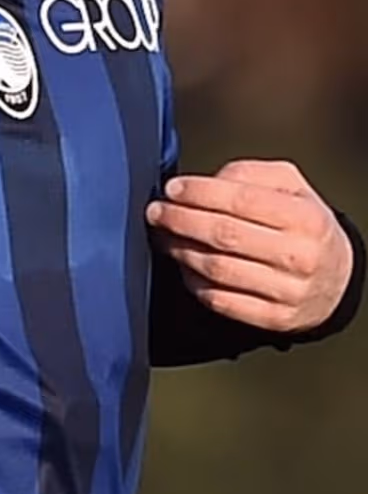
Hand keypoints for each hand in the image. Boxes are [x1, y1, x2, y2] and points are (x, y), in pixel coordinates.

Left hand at [146, 159, 352, 333]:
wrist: (336, 278)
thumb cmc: (302, 224)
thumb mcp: (290, 187)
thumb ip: (250, 174)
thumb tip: (208, 182)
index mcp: (305, 217)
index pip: (241, 199)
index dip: (200, 192)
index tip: (172, 189)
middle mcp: (299, 256)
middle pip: (224, 235)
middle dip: (181, 220)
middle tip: (157, 212)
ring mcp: (287, 291)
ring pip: (217, 269)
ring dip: (181, 250)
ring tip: (165, 237)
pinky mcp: (273, 319)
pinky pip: (219, 300)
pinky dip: (194, 282)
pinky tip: (184, 266)